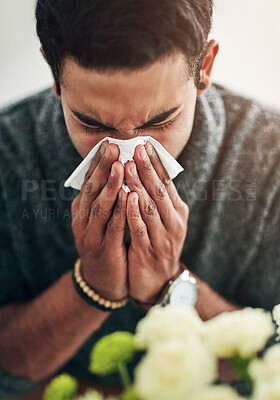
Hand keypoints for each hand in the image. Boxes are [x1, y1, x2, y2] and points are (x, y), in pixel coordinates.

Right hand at [71, 141, 127, 300]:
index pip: (89, 181)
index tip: (109, 144)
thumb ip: (106, 196)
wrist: (103, 280)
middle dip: (103, 168)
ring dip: (110, 186)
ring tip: (120, 167)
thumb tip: (118, 169)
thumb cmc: (106, 242)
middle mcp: (82, 219)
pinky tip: (129, 198)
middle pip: (92, 189)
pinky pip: (113, 227)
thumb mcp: (101, 218)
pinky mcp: (104, 249)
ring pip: (100, 206)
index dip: (98, 163)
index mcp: (81, 209)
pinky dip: (120, 212)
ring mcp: (91, 235)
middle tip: (112, 148)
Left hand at [124, 142, 188, 303]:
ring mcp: (164, 237)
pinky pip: (141, 229)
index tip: (145, 144)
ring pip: (150, 207)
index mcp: (177, 211)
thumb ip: (156, 198)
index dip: (155, 163)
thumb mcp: (163, 220)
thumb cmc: (158, 244)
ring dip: (139, 186)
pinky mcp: (150, 251)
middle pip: (160, 191)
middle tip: (136, 149)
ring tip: (128, 167)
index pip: (166, 183)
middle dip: (147, 169)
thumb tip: (145, 170)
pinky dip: (134, 213)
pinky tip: (127, 198)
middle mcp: (174, 222)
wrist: (159, 281)